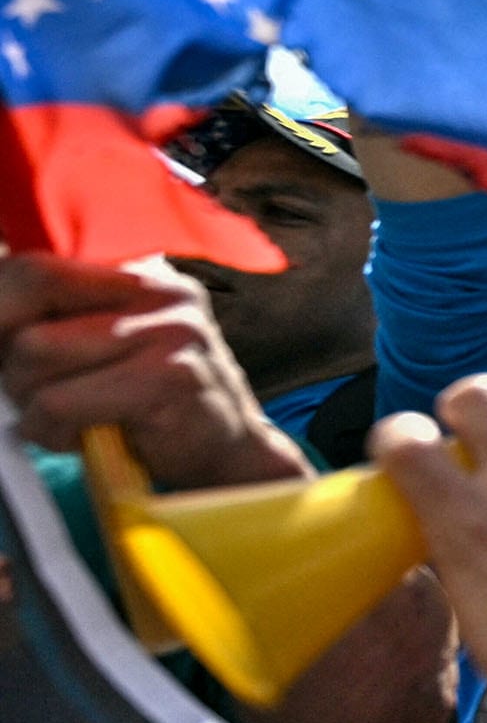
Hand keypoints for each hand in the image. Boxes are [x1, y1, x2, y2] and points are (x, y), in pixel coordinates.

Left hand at [0, 255, 306, 490]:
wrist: (228, 453)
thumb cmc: (151, 405)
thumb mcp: (104, 344)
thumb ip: (58, 320)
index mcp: (137, 273)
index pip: (36, 269)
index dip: (3, 310)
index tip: (4, 345)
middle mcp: (158, 288)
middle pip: (27, 313)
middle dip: (15, 366)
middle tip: (46, 391)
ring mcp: (170, 328)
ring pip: (34, 353)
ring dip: (34, 401)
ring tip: (77, 414)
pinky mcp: (171, 375)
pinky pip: (58, 401)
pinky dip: (53, 430)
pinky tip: (89, 435)